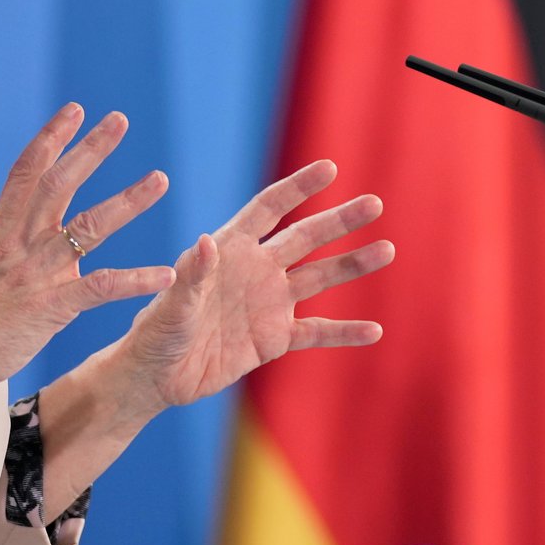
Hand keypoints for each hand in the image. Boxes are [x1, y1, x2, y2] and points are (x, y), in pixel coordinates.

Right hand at [0, 105, 174, 395]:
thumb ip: (12, 244)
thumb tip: (32, 228)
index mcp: (1, 231)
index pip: (27, 172)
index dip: (52, 139)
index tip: (75, 110)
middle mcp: (20, 243)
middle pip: (59, 184)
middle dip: (91, 150)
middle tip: (120, 120)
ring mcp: (37, 273)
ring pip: (89, 226)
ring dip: (128, 201)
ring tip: (160, 179)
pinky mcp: (51, 306)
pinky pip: (101, 287)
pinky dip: (135, 281)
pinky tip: (167, 274)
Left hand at [108, 159, 393, 414]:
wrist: (157, 376)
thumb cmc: (156, 332)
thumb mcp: (171, 304)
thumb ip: (192, 275)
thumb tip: (206, 241)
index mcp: (230, 249)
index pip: (269, 209)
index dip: (297, 188)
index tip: (329, 168)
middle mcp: (257, 269)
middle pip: (306, 238)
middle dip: (340, 220)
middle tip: (374, 204)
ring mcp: (270, 303)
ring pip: (320, 278)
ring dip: (353, 265)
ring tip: (387, 249)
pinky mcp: (276, 339)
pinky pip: (317, 332)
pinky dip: (345, 332)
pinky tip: (375, 330)